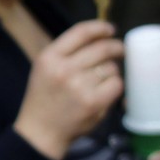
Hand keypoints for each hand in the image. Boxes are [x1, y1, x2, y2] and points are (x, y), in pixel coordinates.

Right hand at [14, 20, 123, 159]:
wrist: (39, 131)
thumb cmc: (44, 99)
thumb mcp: (44, 69)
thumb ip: (66, 53)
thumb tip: (99, 37)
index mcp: (48, 57)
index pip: (81, 32)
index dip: (100, 28)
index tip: (110, 30)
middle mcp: (63, 69)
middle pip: (102, 47)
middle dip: (116, 47)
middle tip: (120, 51)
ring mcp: (78, 86)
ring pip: (110, 67)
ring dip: (111, 72)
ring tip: (101, 81)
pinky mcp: (92, 101)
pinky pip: (116, 84)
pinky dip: (114, 87)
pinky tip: (104, 92)